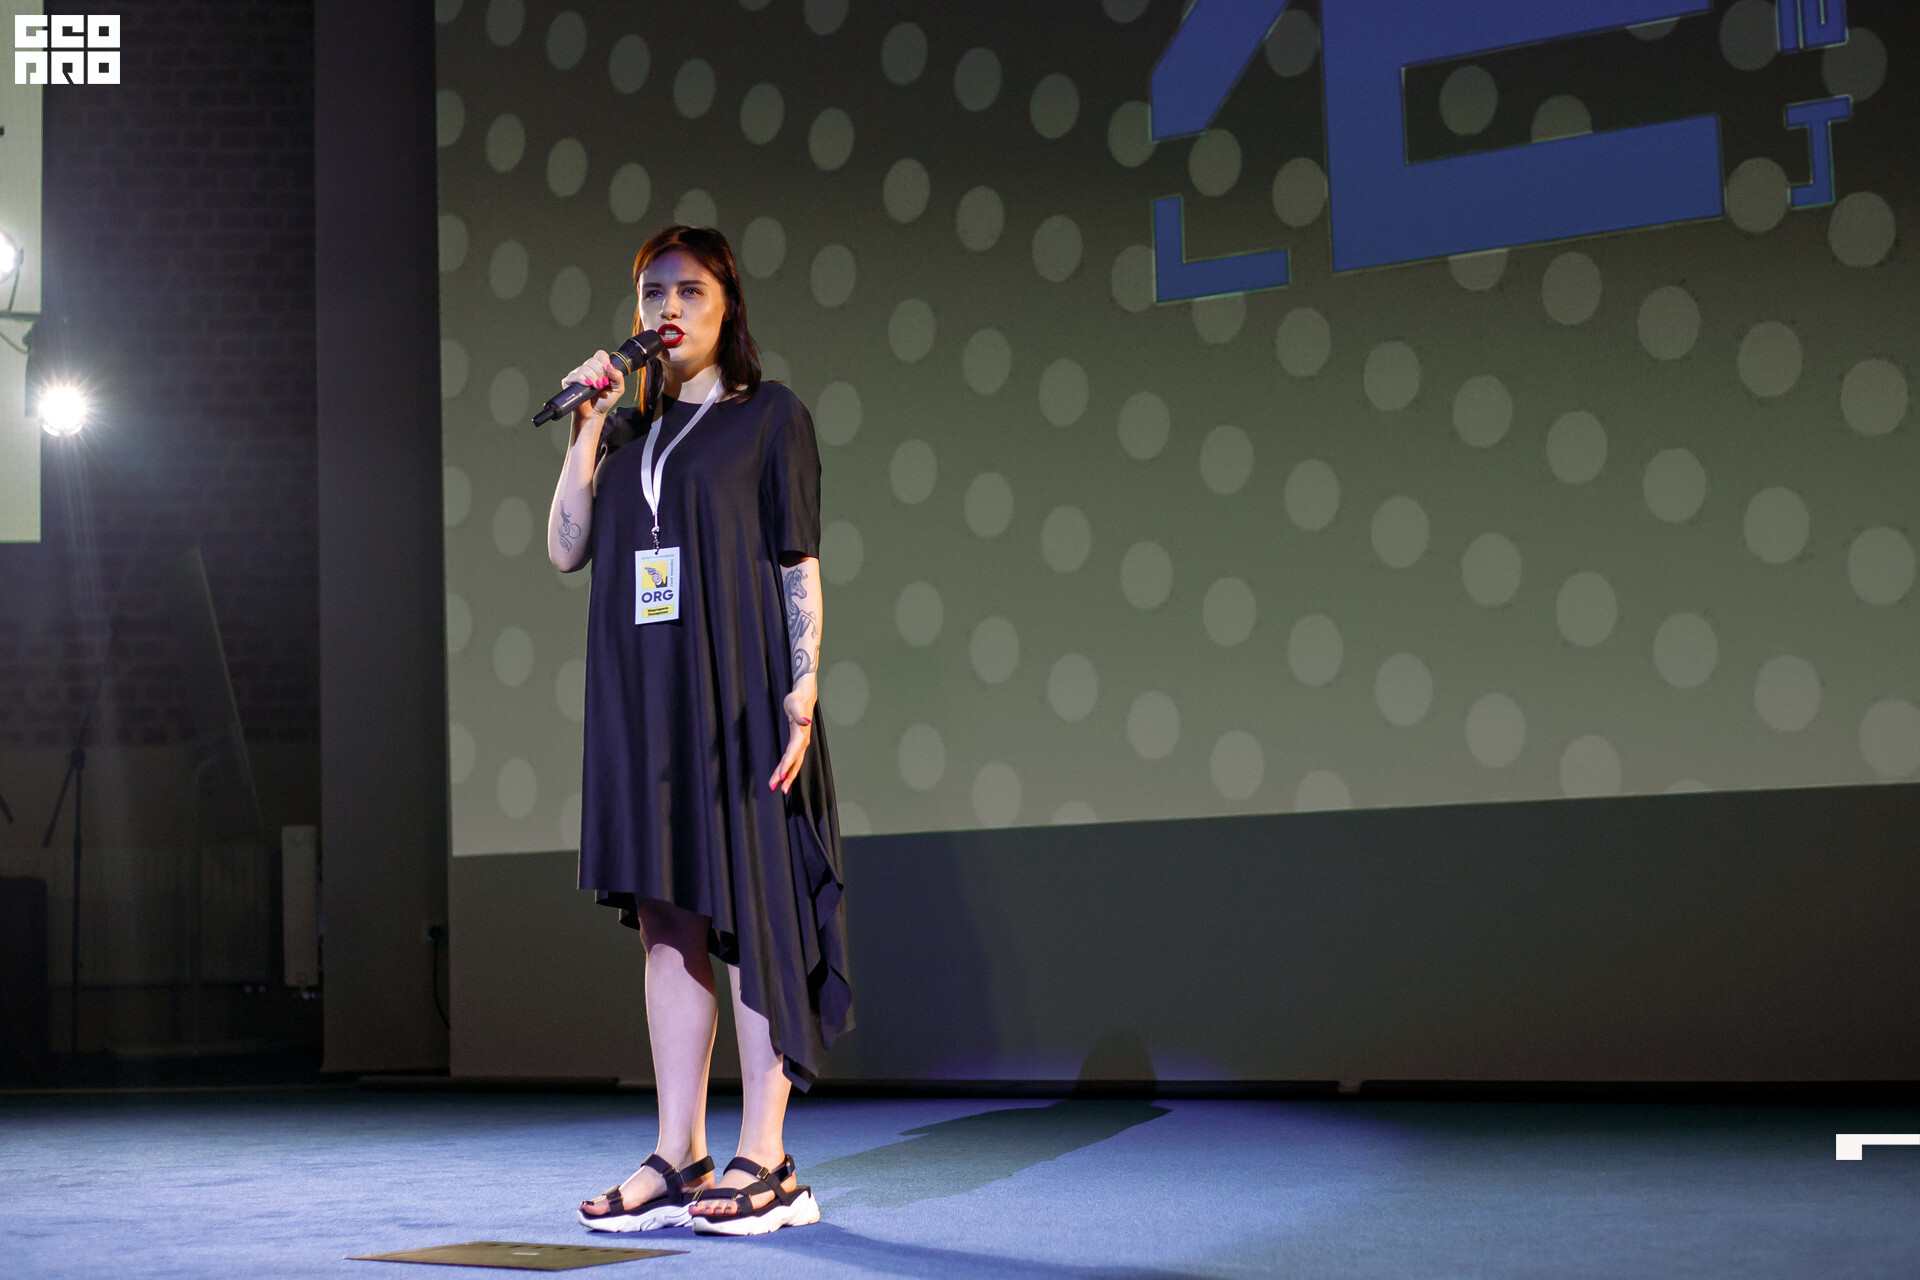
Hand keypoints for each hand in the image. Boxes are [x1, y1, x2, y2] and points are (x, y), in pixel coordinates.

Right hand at [564, 349, 625, 432]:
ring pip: (584, 368)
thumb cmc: (604, 401)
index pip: (600, 355)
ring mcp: (577, 375)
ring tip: (597, 388)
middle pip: (592, 361)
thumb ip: (618, 377)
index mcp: (598, 368)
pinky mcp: (569, 382)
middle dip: (600, 373)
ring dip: (593, 378)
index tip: (608, 373)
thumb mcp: (618, 389)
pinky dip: (582, 379)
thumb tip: (609, 366)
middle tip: (603, 384)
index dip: (605, 361)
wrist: (595, 414)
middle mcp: (587, 369)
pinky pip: (574, 375)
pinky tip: (588, 386)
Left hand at [768, 675, 816, 793]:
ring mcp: (801, 744)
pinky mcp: (797, 744)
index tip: (781, 776)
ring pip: (795, 764)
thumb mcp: (794, 704)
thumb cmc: (796, 700)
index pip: (793, 752)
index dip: (787, 765)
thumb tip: (806, 721)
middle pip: (794, 762)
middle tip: (777, 789)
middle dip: (787, 776)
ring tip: (779, 788)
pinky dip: (788, 769)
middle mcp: (802, 741)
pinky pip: (793, 760)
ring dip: (788, 776)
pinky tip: (783, 776)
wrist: (804, 697)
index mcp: (800, 734)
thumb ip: (799, 714)